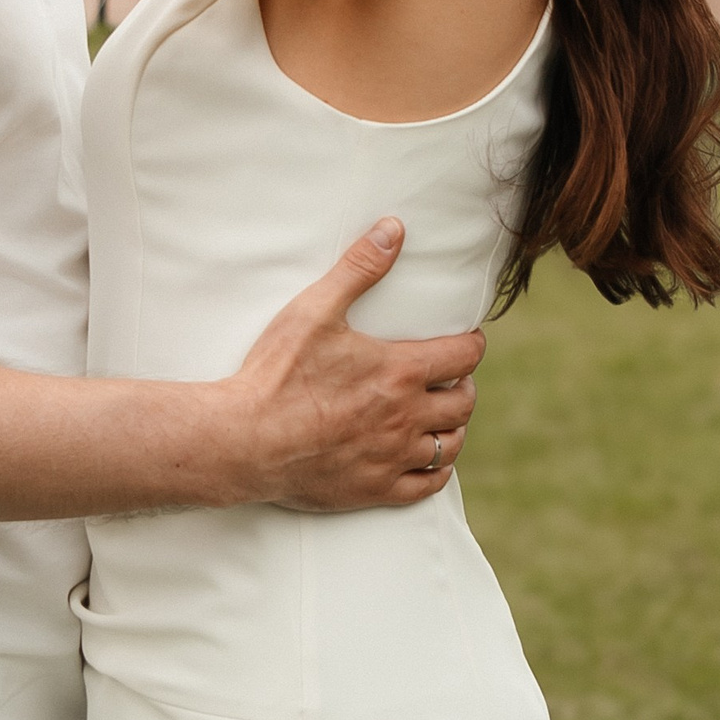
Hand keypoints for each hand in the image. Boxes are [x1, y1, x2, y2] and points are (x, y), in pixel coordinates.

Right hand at [223, 220, 482, 511]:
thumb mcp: (316, 309)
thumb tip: (394, 230)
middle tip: (451, 376)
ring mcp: (393, 457)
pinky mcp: (376, 490)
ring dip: (453, 427)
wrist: (247, 439)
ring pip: (450, 446)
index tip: (468, 339)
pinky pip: (428, 486)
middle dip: (464, 385)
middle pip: (464, 403)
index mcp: (399, 371)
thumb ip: (359, 267)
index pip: (463, 356)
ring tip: (442, 414)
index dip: (472, 344)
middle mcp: (406, 417)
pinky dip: (437, 471)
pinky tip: (427, 460)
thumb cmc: (278, 372)